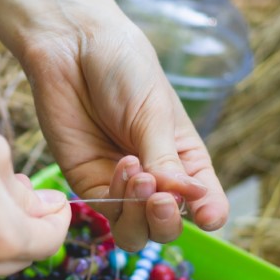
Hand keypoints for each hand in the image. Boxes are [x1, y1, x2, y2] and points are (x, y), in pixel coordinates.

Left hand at [0, 0, 229, 251]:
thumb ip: (166, 161)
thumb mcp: (154, 113)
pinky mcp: (88, 184)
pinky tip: (122, 167)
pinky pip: (107, 212)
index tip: (207, 217)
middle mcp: (155, 179)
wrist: (70, 48)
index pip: (205, 202)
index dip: (209, 215)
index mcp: (184, 159)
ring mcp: (120, 185)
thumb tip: (190, 200)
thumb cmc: (122, 68)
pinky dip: (118, 198)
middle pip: (168, 226)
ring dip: (140, 217)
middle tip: (162, 197)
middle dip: (167, 220)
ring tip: (140, 177)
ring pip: (136, 231)